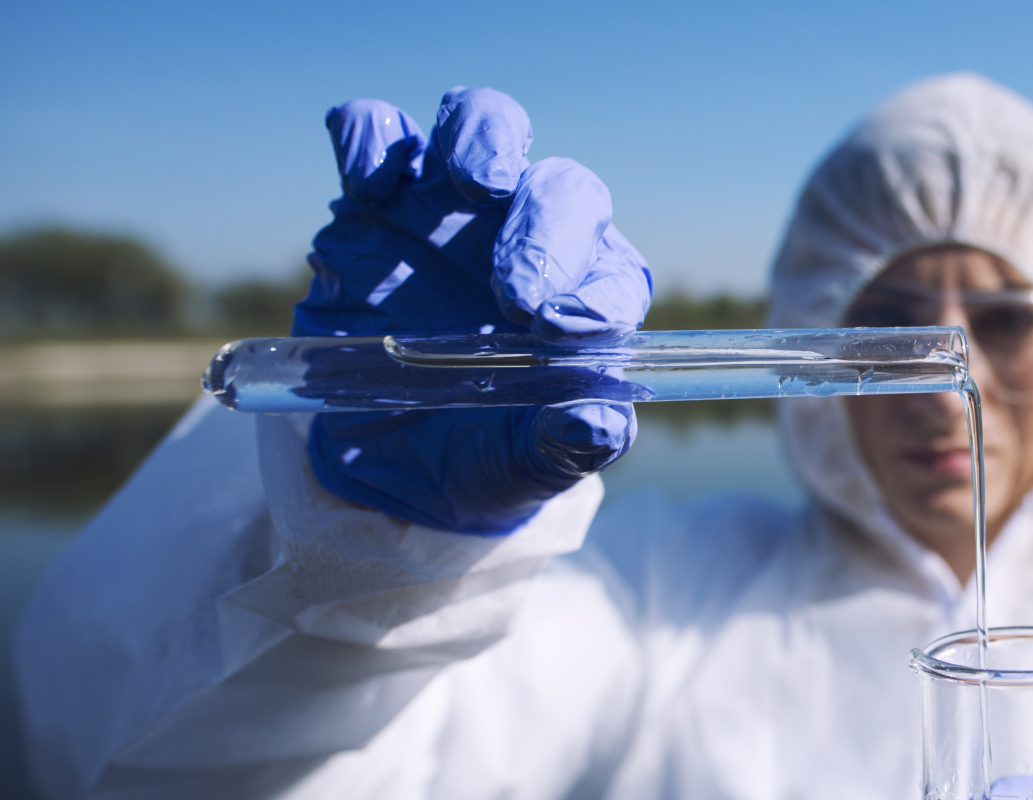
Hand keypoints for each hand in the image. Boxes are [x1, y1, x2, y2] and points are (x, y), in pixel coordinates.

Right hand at [296, 87, 651, 534]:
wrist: (382, 458)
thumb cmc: (478, 450)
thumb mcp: (521, 465)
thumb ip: (565, 445)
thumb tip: (598, 420)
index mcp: (583, 298)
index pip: (614, 275)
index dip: (597, 295)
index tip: (566, 333)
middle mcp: (529, 237)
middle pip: (563, 189)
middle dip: (547, 230)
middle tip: (519, 296)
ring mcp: (451, 208)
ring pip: (485, 124)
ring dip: (485, 139)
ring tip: (476, 181)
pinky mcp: (375, 200)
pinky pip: (375, 133)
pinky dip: (372, 138)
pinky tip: (372, 186)